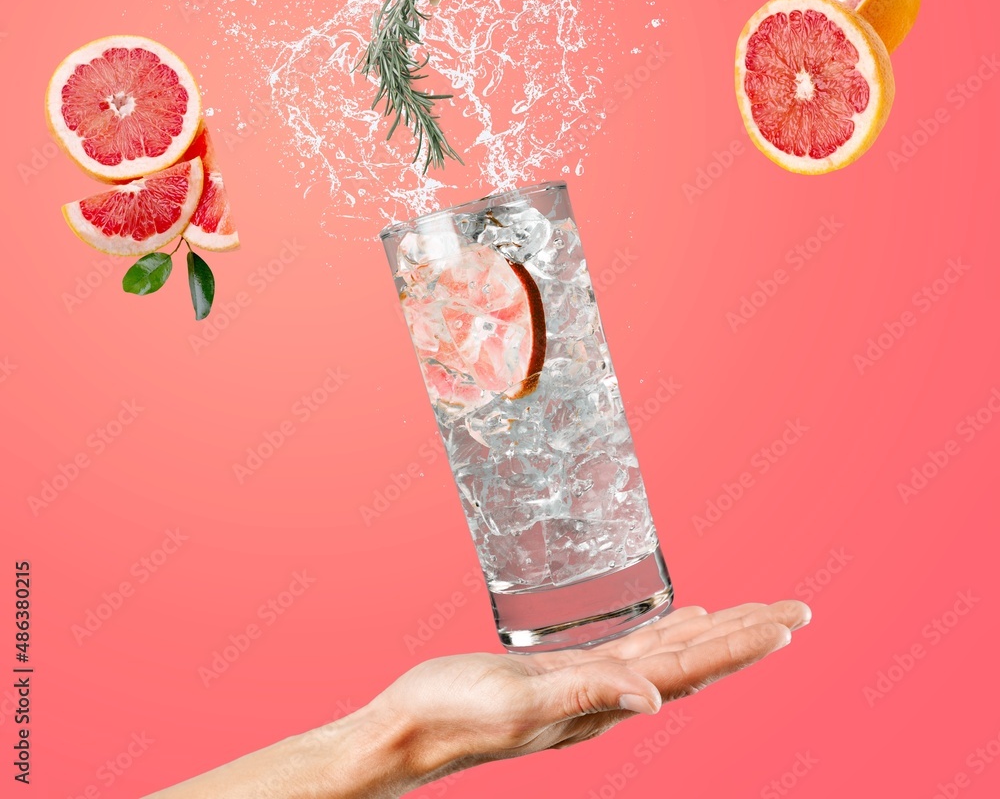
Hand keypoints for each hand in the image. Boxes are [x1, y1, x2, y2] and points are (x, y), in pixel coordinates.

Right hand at [147, 600, 809, 797]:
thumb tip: (656, 699)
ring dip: (717, 634)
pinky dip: (669, 633)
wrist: (412, 729)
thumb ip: (585, 694)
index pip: (692, 668)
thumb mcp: (518, 702)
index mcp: (605, 699)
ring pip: (672, 656)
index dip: (742, 643)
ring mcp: (589, 685)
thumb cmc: (454, 713)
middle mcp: (609, 696)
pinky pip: (635, 651)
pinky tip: (683, 622)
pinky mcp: (565, 673)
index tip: (789, 622)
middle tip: (796, 612)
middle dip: (748, 635)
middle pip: (697, 662)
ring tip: (755, 616)